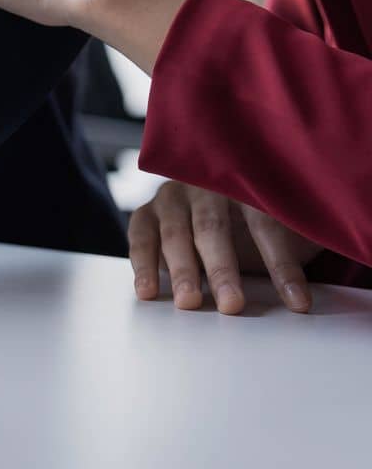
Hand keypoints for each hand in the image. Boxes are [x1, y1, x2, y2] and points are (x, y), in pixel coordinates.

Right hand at [128, 181, 322, 314]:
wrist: (217, 191)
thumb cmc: (259, 216)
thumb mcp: (286, 218)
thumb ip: (300, 233)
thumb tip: (347, 246)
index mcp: (246, 182)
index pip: (268, 225)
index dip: (283, 265)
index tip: (298, 303)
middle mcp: (205, 184)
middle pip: (213, 227)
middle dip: (222, 268)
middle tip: (232, 304)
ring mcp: (172, 196)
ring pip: (176, 233)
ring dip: (182, 270)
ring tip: (191, 303)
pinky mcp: (146, 212)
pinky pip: (140, 236)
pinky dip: (142, 264)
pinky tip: (148, 292)